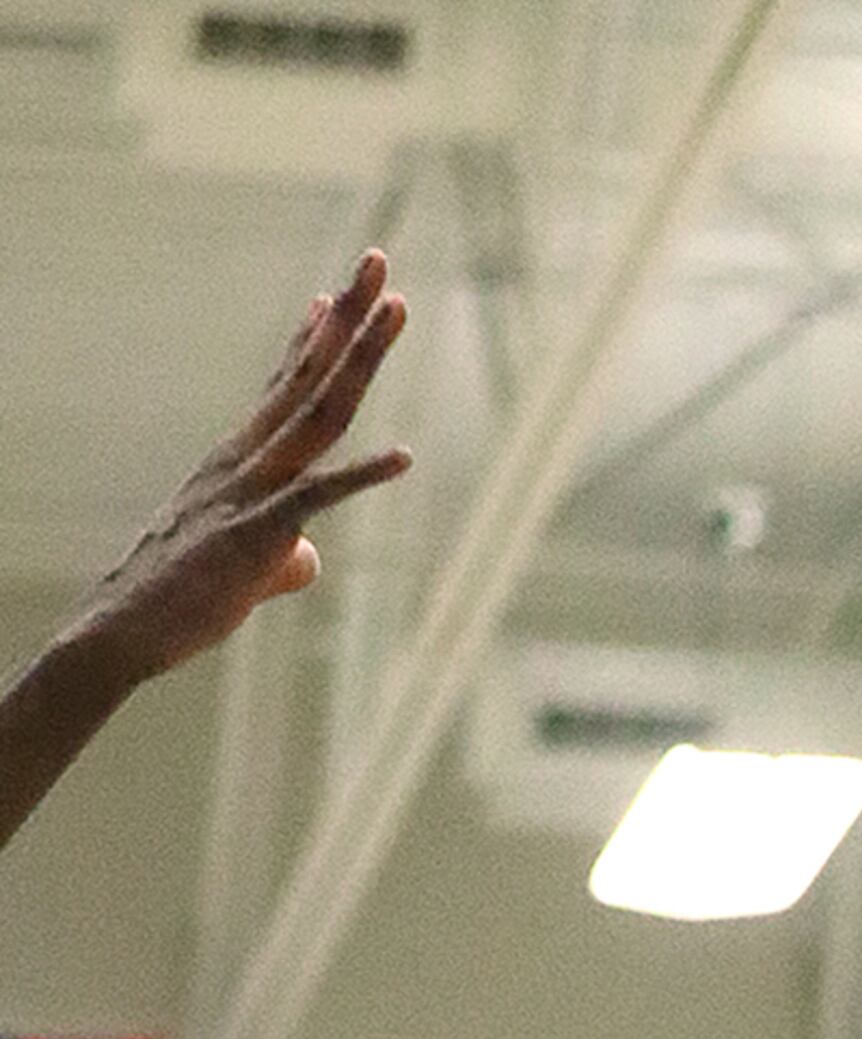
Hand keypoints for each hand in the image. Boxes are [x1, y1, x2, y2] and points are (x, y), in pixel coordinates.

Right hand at [68, 261, 409, 689]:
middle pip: (310, 377)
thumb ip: (285, 555)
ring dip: (360, 359)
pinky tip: (404, 457)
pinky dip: (361, 476)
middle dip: (348, 318)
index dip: (314, 340)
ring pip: (319, 412)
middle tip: (378, 260)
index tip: (334, 295)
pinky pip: (318, 496)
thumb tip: (310, 557)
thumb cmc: (180, 597)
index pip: (284, 387)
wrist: (127, 626)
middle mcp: (248, 458)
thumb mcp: (244, 568)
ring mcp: (254, 489)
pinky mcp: (259, 532)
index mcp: (241, 460)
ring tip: (396, 310)